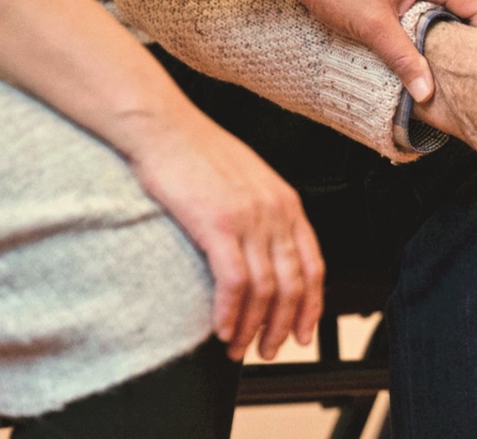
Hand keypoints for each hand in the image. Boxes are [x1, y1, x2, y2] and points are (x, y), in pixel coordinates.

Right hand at [119, 107, 325, 361]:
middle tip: (267, 350)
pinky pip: (234, 282)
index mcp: (287, 203)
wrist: (163, 127)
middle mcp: (275, 212)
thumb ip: (262, 214)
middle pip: (293, 285)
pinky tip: (221, 329)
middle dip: (282, 326)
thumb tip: (263, 252)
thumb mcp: (247, 180)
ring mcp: (249, 218)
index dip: (311, 306)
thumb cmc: (196, 152)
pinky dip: (230, 313)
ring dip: (252, 327)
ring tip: (238, 348)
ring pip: (265, 289)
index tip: (302, 333)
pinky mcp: (217, 224)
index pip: (314, 266)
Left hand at [284, 0, 476, 102]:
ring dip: (445, 33)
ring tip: (447, 66)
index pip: (475, 4)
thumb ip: (404, 60)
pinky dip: (427, 25)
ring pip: (441, 6)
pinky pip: (423, 3)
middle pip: (462, 5)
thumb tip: (428, 93)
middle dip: (468, 38)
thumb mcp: (373, 28)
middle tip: (471, 72)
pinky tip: (419, 48)